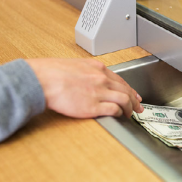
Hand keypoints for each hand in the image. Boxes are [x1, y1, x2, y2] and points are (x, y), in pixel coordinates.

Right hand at [26, 58, 143, 118]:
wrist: (42, 80)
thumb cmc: (51, 73)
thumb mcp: (75, 65)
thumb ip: (87, 72)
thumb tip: (92, 79)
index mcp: (97, 68)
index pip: (120, 80)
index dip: (130, 89)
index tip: (134, 95)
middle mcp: (101, 79)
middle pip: (126, 90)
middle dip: (135, 100)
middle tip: (138, 107)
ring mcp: (98, 92)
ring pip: (124, 100)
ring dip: (130, 108)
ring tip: (130, 115)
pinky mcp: (93, 106)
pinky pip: (114, 110)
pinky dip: (119, 113)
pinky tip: (118, 116)